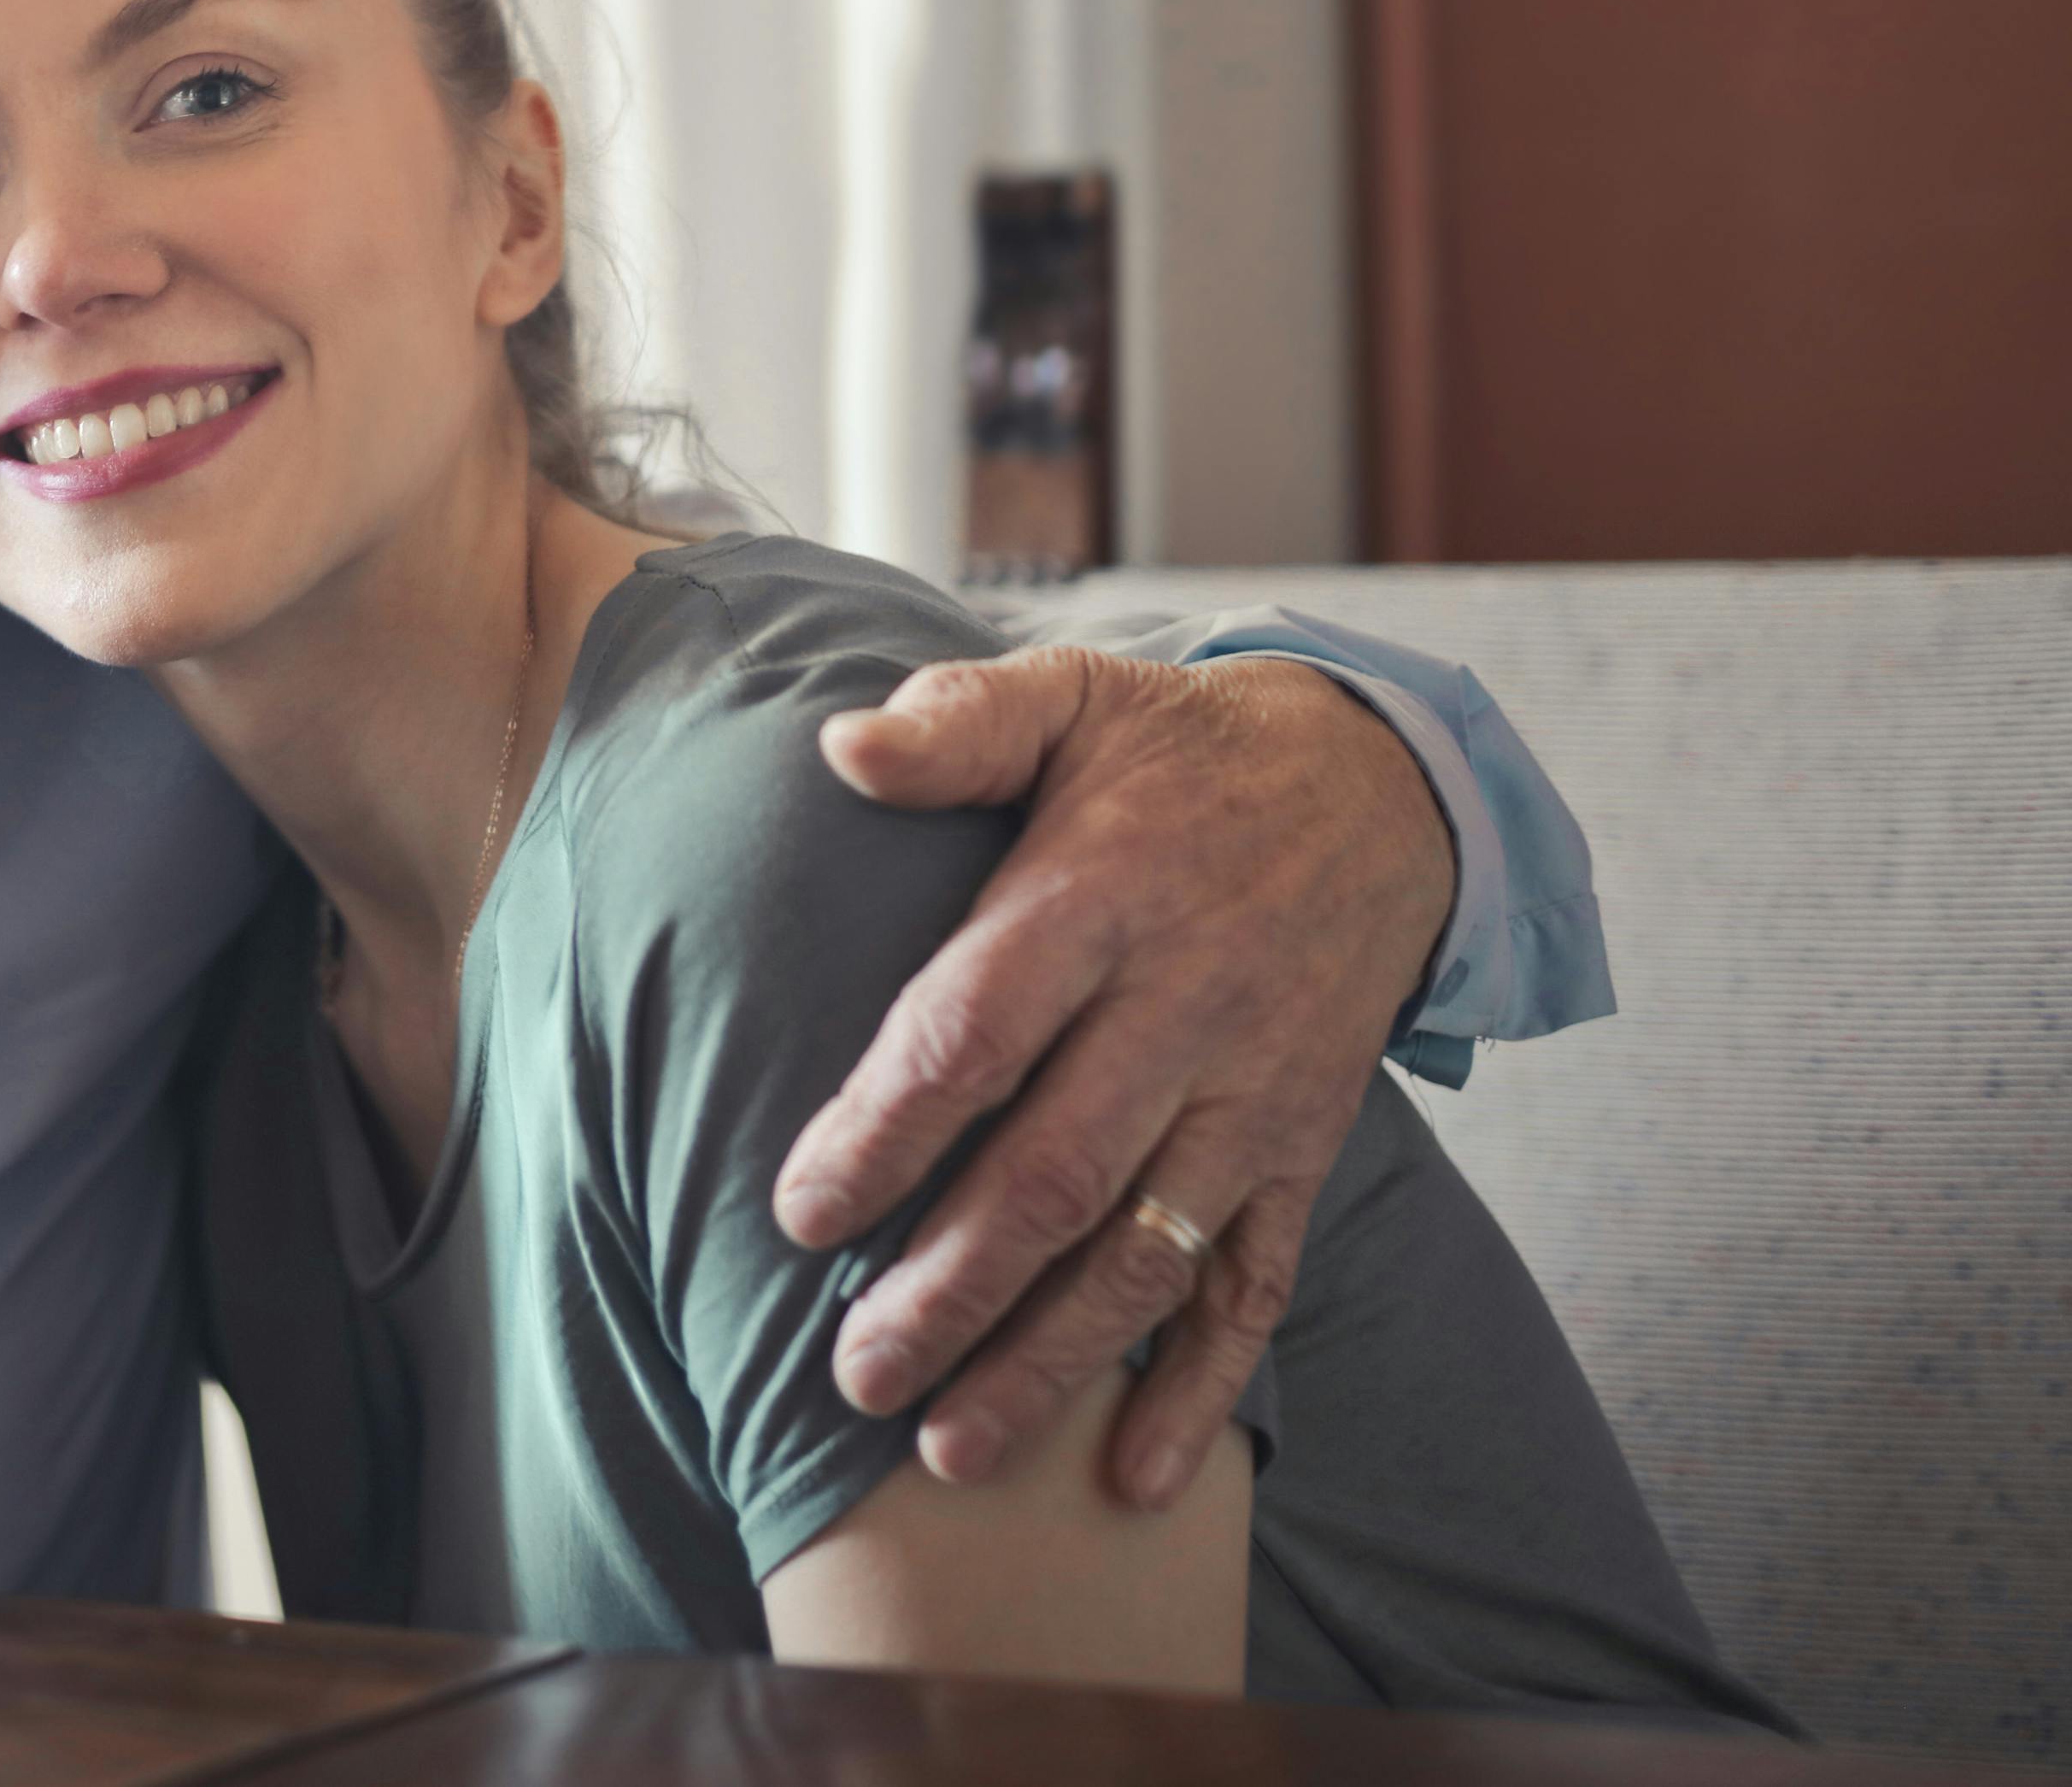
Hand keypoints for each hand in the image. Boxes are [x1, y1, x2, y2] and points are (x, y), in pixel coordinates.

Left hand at [776, 651, 1451, 1507]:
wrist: (1380, 786)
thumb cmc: (1174, 752)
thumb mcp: (1071, 699)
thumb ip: (957, 724)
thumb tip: (842, 748)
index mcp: (1100, 901)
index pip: (977, 1034)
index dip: (888, 1129)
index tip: (801, 1215)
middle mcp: (1183, 1012)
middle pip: (1056, 1173)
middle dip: (953, 1290)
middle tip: (854, 1379)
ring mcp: (1253, 1093)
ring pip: (1146, 1254)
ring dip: (1052, 1365)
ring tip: (951, 1456)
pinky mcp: (1305, 1148)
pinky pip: (1257, 1284)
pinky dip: (1202, 1387)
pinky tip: (1138, 1482)